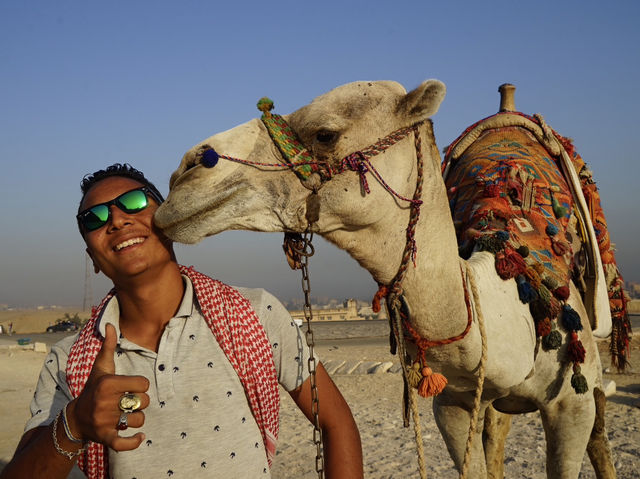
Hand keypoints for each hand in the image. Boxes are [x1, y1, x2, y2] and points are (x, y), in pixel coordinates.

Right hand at [68, 324, 149, 450]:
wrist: (76, 418)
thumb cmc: (93, 388)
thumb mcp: (100, 367)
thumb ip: (108, 346)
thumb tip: (111, 324)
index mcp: (107, 384)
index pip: (143, 383)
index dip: (140, 385)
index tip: (131, 386)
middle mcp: (105, 403)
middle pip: (143, 402)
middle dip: (140, 402)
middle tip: (129, 401)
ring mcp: (104, 421)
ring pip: (138, 420)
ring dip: (136, 419)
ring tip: (127, 415)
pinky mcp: (105, 438)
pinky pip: (124, 443)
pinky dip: (134, 442)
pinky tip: (140, 437)